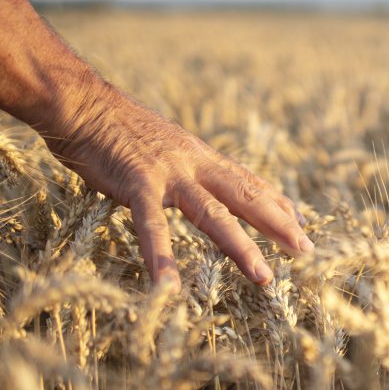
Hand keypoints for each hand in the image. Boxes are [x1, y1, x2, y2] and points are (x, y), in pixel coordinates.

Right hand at [46, 79, 311, 288]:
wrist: (82, 103)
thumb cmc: (120, 127)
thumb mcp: (169, 145)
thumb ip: (193, 166)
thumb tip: (212, 182)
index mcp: (202, 157)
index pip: (248, 182)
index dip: (276, 203)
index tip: (301, 223)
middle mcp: (195, 164)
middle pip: (246, 197)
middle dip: (278, 225)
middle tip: (305, 251)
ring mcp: (169, 175)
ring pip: (213, 214)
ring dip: (240, 247)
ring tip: (263, 276)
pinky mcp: (137, 184)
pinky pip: (152, 226)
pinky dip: (161, 256)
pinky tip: (168, 287)